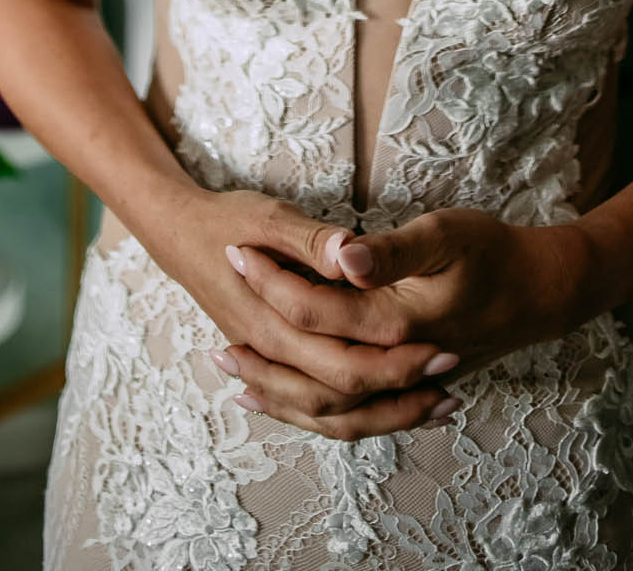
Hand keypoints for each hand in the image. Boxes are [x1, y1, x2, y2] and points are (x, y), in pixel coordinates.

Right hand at [153, 189, 466, 440]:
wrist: (179, 233)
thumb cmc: (229, 220)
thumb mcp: (271, 216)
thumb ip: (313, 242)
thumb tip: (350, 255)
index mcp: (271, 322)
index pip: (342, 363)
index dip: (395, 363)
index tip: (443, 349)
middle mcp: (269, 356)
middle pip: (342, 396)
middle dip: (401, 394)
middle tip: (452, 377)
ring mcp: (267, 365)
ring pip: (328, 414)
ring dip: (384, 415)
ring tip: (438, 404)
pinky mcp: (272, 362)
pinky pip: (311, 407)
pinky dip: (351, 416)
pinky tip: (389, 411)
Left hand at [225, 206, 594, 438]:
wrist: (543, 290)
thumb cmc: (494, 252)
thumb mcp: (446, 233)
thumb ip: (391, 251)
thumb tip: (342, 256)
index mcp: (396, 322)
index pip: (314, 309)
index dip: (271, 278)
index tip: (236, 247)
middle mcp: (393, 361)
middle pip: (310, 372)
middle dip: (259, 353)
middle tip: (214, 335)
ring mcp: (400, 380)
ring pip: (327, 406)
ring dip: (278, 393)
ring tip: (231, 373)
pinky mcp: (405, 384)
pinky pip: (350, 414)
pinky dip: (311, 411)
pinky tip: (284, 398)